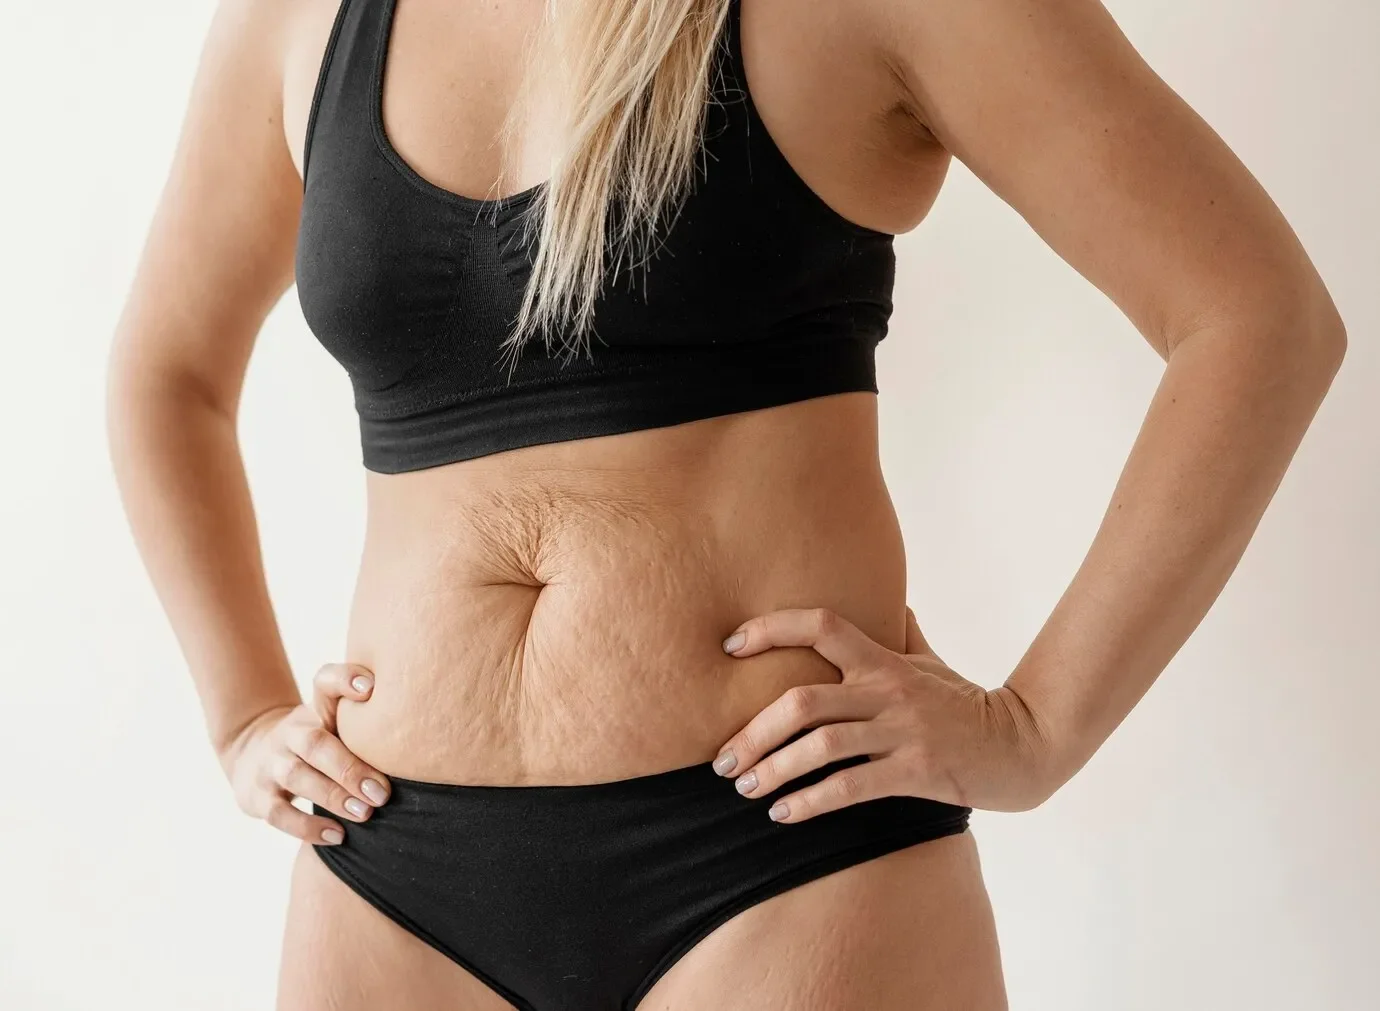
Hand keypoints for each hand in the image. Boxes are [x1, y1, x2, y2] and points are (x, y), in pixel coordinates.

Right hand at [218, 663, 390, 844]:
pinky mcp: (258, 795)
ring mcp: (271, 763)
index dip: (345, 679)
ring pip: (295, 776)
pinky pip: (278, 813)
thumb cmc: (322, 741)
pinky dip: (306, 827)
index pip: (325, 682)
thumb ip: (372, 723)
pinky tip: (338, 836)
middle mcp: (291, 732)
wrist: (255, 757)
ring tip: (365, 814)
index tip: (371, 688)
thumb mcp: (338, 723)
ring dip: (332, 796)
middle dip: (350, 768)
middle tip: (383, 793)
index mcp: (316, 709)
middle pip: (314, 741)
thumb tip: (428, 734)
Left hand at [713, 607, 1053, 821]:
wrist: (1021, 745)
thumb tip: (882, 599)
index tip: (730, 646)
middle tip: (723, 759)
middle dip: (754, 731)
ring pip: (821, 746)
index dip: (771, 628)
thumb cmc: (965, 701)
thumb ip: (898, 632)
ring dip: (774, 769)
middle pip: (802, 701)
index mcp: (882, 659)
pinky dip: (810, 802)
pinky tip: (783, 814)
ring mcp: (901, 731)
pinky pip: (851, 787)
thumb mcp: (929, 660)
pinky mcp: (915, 771)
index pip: (821, 625)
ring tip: (744, 789)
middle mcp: (886, 690)